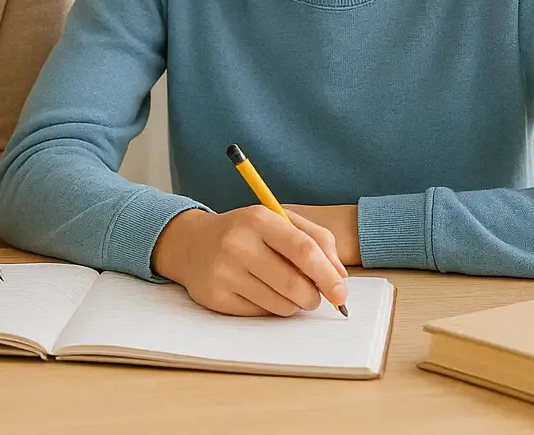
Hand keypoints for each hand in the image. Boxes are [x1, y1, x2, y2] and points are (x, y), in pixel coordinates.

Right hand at [151, 206, 348, 316]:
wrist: (192, 243)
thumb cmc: (246, 232)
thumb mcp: (279, 221)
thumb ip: (317, 240)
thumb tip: (340, 276)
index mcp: (259, 219)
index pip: (302, 249)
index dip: (327, 275)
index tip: (341, 292)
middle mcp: (238, 244)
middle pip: (293, 284)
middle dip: (313, 296)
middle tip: (313, 295)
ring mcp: (224, 271)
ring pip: (280, 304)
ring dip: (294, 304)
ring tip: (285, 291)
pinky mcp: (216, 297)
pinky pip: (260, 314)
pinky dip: (271, 308)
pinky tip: (260, 292)